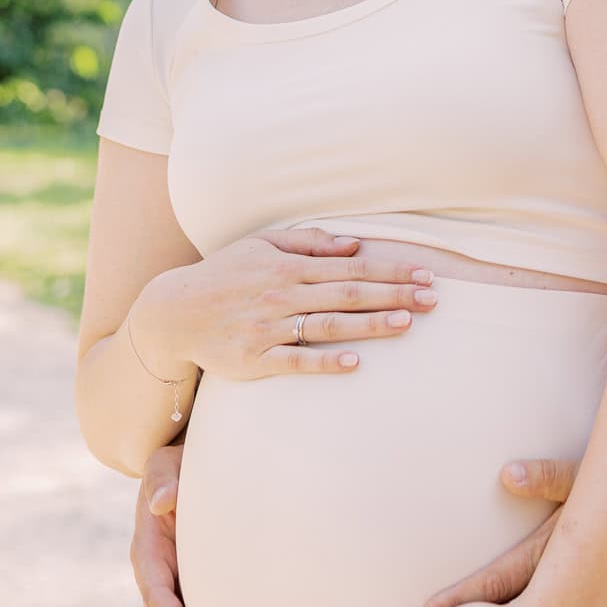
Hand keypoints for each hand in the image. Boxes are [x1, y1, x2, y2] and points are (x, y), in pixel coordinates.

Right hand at [130, 226, 436, 381]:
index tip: (425, 275)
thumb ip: (309, 243)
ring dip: (369, 324)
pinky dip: (325, 362)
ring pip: (328, 326)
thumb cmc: (225, 274)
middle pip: (348, 294)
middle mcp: (283, 294)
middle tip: (432, 299)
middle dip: (393, 295)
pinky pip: (295, 362)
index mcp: (289, 266)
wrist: (173, 312)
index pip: (351, 267)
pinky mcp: (255, 359)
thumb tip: (353, 244)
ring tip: (405, 324)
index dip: (391, 270)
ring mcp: (269, 327)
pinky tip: (354, 363)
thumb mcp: (262, 245)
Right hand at [131, 443, 203, 606]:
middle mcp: (155, 566)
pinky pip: (191, 606)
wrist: (183, 464)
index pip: (156, 586)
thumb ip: (164, 479)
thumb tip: (161, 503)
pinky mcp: (187, 575)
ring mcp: (170, 574)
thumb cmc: (177, 462)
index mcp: (148, 545)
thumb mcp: (167, 463)